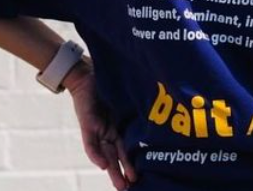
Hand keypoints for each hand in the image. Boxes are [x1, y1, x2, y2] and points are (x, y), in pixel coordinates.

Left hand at [64, 56, 137, 189]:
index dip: (133, 163)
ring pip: (106, 154)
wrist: (87, 74)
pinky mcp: (87, 125)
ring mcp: (98, 130)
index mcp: (120, 127)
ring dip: (113, 170)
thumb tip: (165, 105)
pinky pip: (91, 143)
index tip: (142, 177)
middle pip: (117, 156)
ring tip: (121, 185)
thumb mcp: (128, 96)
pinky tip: (102, 165)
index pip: (128, 149)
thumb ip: (140, 106)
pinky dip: (96, 154)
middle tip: (130, 188)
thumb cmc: (110, 82)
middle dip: (124, 173)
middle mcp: (110, 131)